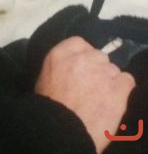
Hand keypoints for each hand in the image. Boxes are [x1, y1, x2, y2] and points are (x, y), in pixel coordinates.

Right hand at [35, 37, 135, 152]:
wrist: (61, 128)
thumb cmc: (48, 106)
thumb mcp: (44, 78)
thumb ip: (60, 67)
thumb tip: (70, 69)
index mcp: (60, 54)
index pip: (79, 42)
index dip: (83, 53)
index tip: (82, 66)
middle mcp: (83, 59)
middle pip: (99, 55)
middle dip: (97, 67)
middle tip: (91, 84)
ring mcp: (102, 72)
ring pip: (113, 69)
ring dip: (109, 79)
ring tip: (101, 95)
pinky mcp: (118, 88)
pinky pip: (127, 80)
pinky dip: (122, 87)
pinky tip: (114, 97)